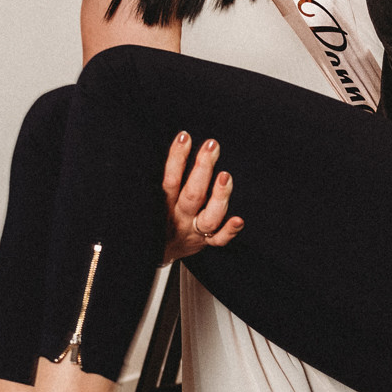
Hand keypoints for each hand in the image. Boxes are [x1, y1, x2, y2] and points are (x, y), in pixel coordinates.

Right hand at [162, 132, 242, 262]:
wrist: (155, 255)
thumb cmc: (158, 217)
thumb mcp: (152, 199)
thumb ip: (163, 179)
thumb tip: (177, 141)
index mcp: (163, 205)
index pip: (170, 180)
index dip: (176, 158)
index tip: (185, 137)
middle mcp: (180, 218)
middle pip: (192, 195)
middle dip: (202, 169)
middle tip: (211, 146)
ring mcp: (194, 232)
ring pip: (209, 218)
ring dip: (219, 197)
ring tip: (225, 176)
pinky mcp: (206, 243)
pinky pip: (219, 240)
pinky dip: (230, 231)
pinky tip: (239, 220)